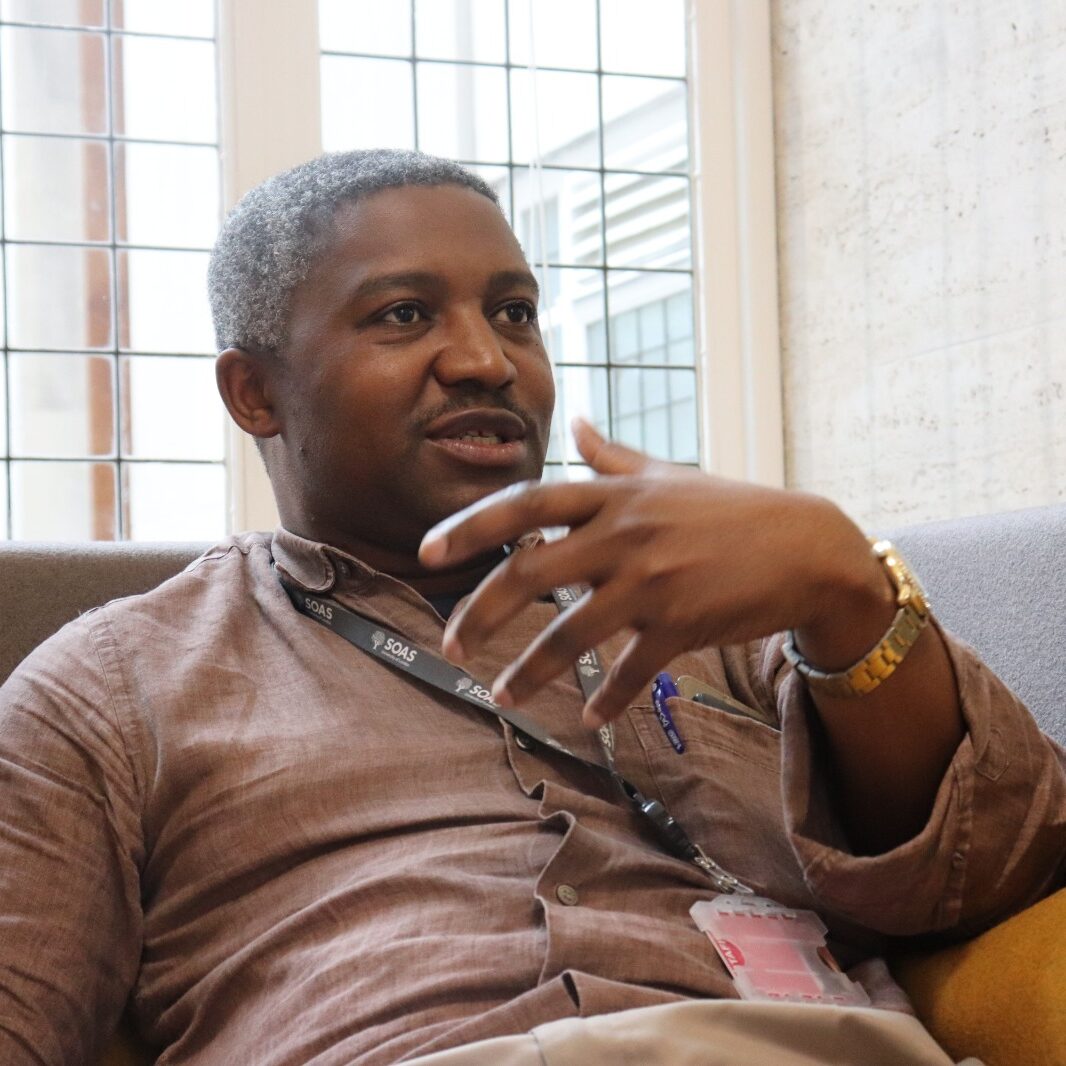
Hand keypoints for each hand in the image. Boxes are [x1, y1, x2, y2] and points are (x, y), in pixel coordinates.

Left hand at [419, 418, 888, 728]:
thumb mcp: (668, 473)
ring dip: (532, 670)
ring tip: (502, 696)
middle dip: (481, 612)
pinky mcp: (681, 624)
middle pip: (529, 573)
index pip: (526, 503)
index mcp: (613, 497)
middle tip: (450, 645)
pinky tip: (589, 719)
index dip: (470, 525)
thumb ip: (613, 455)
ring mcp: (652, 581)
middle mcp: (623, 535)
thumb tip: (578, 419)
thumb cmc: (731, 508)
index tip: (427, 551)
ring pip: (572, 633)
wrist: (806, 546)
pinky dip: (608, 699)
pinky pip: (631, 670)